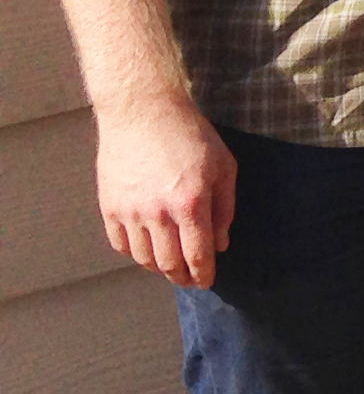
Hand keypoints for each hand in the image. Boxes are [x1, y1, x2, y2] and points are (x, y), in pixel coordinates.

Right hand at [97, 94, 236, 286]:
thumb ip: (225, 208)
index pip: (197, 255)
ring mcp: (129, 211)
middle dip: (182, 277)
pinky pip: (120, 244)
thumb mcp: (223, 167)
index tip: (207, 282)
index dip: (204, 274)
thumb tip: (221, 244)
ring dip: (158, 267)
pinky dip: (134, 253)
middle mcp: (157, 212)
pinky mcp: (108, 206)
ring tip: (171, 265)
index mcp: (190, 203)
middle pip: (168, 263)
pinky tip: (147, 249)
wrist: (143, 111)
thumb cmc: (191, 135)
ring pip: (142, 258)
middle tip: (190, 279)